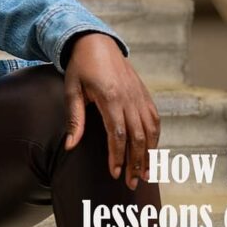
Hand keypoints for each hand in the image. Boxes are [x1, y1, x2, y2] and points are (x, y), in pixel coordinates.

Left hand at [62, 33, 159, 188]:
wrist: (97, 42)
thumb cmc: (81, 67)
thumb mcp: (72, 91)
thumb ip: (74, 119)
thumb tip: (70, 146)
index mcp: (111, 97)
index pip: (118, 134)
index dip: (118, 156)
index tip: (115, 174)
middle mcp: (129, 98)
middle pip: (138, 136)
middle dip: (135, 162)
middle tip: (132, 183)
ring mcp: (139, 95)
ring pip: (150, 130)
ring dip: (149, 154)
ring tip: (146, 174)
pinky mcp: (144, 94)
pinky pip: (154, 119)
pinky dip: (156, 137)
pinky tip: (152, 152)